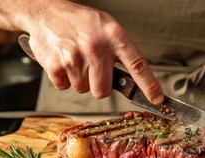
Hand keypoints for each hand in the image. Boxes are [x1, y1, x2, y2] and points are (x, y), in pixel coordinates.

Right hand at [22, 0, 163, 103]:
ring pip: (83, 89)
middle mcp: (97, 47)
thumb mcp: (108, 28)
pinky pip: (64, 87)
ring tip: (76, 58)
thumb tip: (135, 81)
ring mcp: (76, 58)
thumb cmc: (81, 22)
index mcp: (115, 36)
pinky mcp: (56, 66)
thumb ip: (121, 52)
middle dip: (97, 85)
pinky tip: (63, 60)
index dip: (149, 85)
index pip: (138, 66)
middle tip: (92, 68)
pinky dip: (63, 78)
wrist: (46, 12)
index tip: (157, 99)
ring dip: (79, 79)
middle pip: (103, 91)